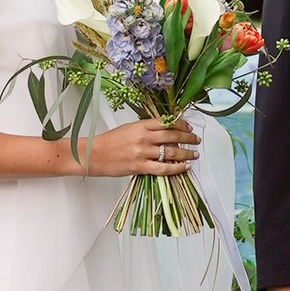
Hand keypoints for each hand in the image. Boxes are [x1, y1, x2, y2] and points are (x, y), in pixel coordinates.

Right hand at [82, 112, 198, 181]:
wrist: (93, 154)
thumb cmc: (109, 142)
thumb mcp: (128, 128)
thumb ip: (145, 129)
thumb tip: (164, 132)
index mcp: (140, 125)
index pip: (166, 122)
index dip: (181, 124)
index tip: (188, 126)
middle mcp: (143, 137)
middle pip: (172, 135)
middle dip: (188, 137)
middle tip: (196, 139)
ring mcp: (142, 152)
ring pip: (171, 151)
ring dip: (186, 153)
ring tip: (194, 154)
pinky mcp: (140, 167)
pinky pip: (163, 168)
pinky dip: (177, 168)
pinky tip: (184, 167)